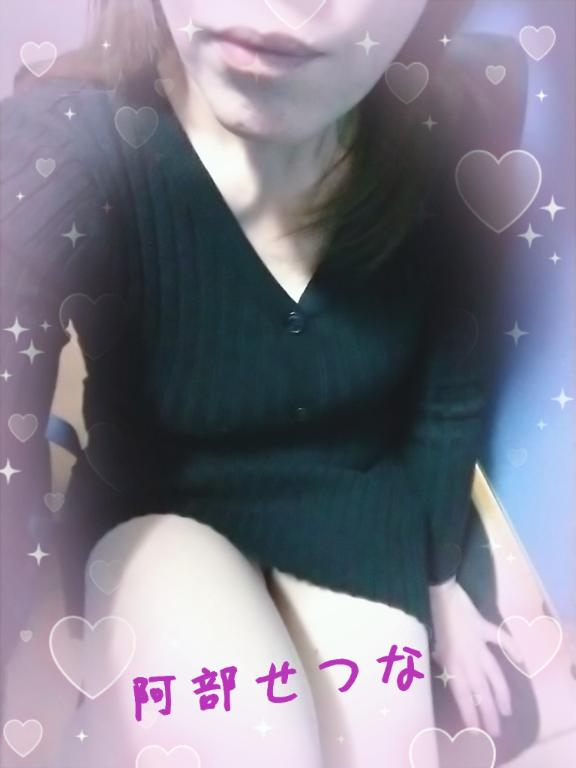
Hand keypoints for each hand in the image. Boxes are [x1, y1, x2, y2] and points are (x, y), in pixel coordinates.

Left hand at [428, 578, 522, 737]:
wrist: (434, 590)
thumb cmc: (425, 617)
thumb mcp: (426, 644)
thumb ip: (439, 661)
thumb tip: (446, 675)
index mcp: (450, 662)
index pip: (463, 694)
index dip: (470, 714)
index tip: (477, 731)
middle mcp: (467, 656)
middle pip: (481, 689)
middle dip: (489, 712)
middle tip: (496, 730)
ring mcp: (477, 641)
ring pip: (493, 672)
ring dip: (501, 692)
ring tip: (507, 709)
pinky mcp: (483, 626)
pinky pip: (500, 638)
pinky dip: (511, 647)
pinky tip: (520, 660)